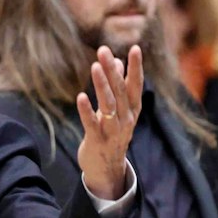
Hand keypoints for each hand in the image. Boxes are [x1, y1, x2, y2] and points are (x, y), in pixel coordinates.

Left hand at [76, 45, 143, 201]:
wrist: (107, 169)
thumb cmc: (112, 133)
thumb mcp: (119, 110)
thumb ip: (119, 86)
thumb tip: (118, 60)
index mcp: (132, 110)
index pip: (136, 86)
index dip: (136, 68)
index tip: (136, 48)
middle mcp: (126, 119)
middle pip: (120, 91)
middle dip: (112, 70)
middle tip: (103, 50)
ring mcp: (113, 131)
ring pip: (109, 105)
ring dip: (102, 85)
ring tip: (95, 67)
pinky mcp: (97, 141)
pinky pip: (92, 124)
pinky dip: (87, 110)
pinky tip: (81, 96)